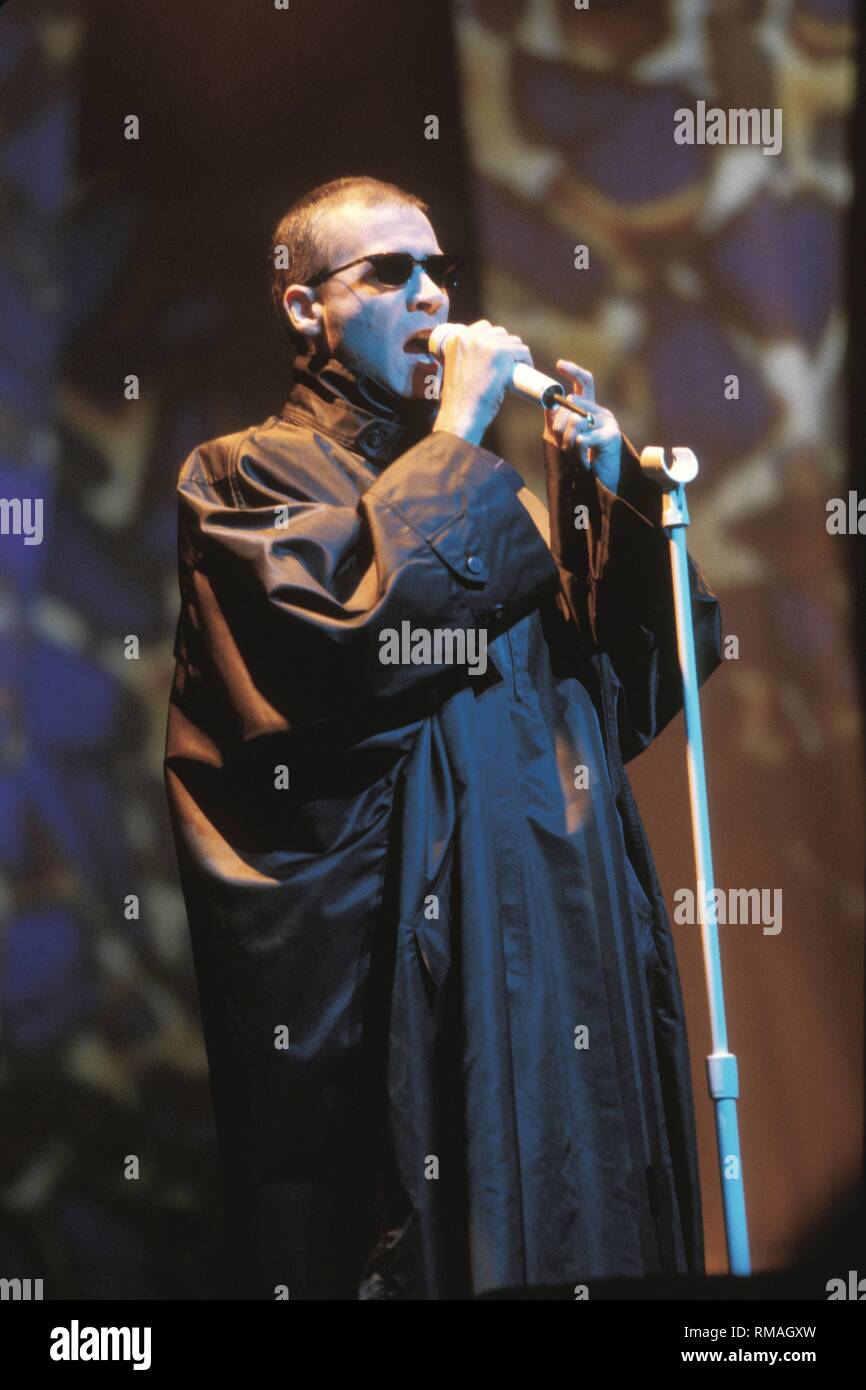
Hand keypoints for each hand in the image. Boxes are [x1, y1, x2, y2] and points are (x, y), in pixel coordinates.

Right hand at [432, 320, 533, 445]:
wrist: (461, 413)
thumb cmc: (459, 399)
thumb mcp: (456, 368)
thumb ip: (465, 357)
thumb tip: (483, 357)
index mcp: (457, 338)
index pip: (483, 328)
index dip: (494, 340)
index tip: (498, 354)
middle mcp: (470, 337)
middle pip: (499, 333)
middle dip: (506, 346)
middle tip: (508, 364)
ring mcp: (487, 344)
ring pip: (513, 341)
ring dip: (517, 353)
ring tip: (516, 368)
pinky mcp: (501, 354)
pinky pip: (522, 350)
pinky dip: (526, 359)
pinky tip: (526, 368)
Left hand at [543, 359, 621, 494]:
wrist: (603, 481)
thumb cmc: (584, 459)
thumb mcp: (566, 437)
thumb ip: (557, 420)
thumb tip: (548, 405)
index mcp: (591, 408)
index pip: (585, 382)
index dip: (573, 371)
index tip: (560, 364)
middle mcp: (600, 411)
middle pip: (573, 401)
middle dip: (559, 422)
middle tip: (558, 440)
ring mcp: (608, 422)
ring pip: (575, 419)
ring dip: (566, 439)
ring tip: (571, 453)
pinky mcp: (611, 435)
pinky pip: (584, 436)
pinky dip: (577, 449)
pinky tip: (582, 458)